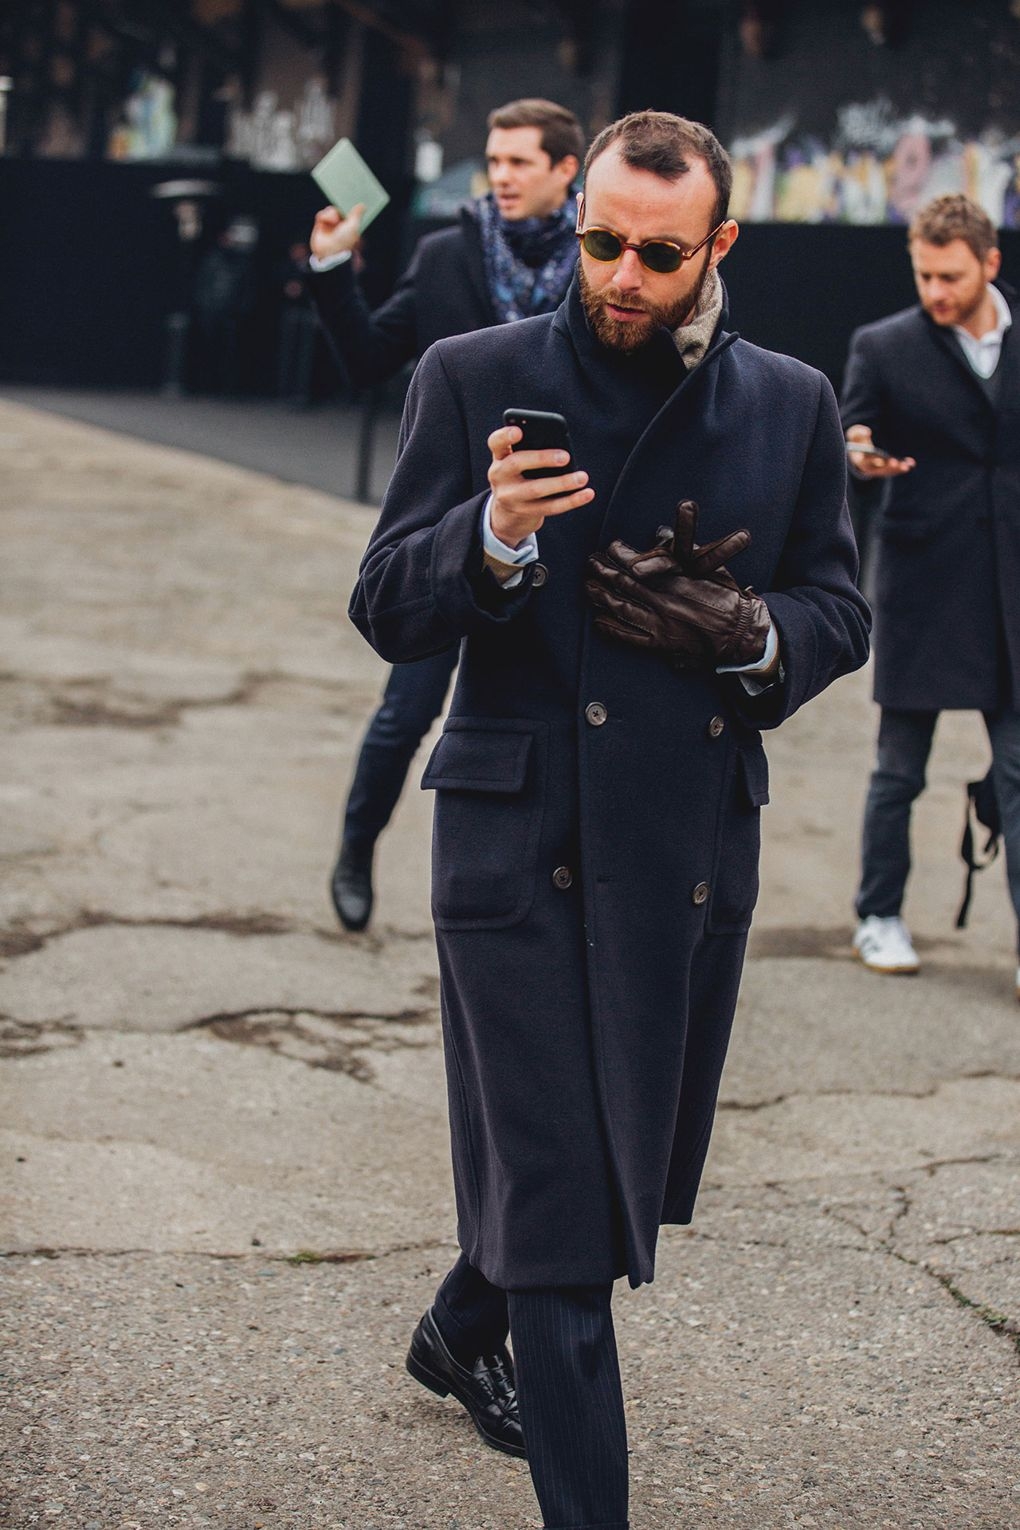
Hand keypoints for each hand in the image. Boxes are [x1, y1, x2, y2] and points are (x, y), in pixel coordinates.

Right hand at [310, 203, 365, 260]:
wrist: (328, 251)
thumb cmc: (343, 241)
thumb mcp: (352, 226)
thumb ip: (356, 214)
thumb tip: (363, 205)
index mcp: (351, 226)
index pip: (351, 212)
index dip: (350, 205)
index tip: (352, 196)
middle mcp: (341, 225)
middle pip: (340, 209)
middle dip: (339, 205)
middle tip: (341, 199)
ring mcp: (331, 225)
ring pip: (330, 210)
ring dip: (331, 214)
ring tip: (333, 220)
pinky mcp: (321, 224)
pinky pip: (322, 214)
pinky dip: (323, 216)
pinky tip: (323, 221)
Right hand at [487, 425, 593, 547]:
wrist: (508, 511)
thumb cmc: (520, 475)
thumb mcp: (518, 460)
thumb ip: (532, 450)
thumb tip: (562, 450)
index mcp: (500, 456)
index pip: (496, 442)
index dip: (505, 436)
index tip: (519, 431)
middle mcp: (499, 475)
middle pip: (516, 464)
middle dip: (541, 458)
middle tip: (565, 457)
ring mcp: (510, 496)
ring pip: (535, 489)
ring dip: (562, 483)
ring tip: (582, 477)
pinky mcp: (525, 512)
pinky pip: (550, 507)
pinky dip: (571, 501)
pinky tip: (587, 493)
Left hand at [585, 499, 771, 668]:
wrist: (738, 630)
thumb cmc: (725, 596)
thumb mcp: (709, 565)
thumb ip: (685, 548)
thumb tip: (661, 533)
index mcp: (674, 579)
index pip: (637, 563)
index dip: (619, 555)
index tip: (609, 549)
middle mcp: (662, 600)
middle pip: (624, 584)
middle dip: (604, 572)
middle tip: (590, 564)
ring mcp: (659, 623)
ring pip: (621, 608)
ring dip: (601, 597)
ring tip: (588, 588)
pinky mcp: (660, 643)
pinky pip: (629, 637)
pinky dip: (611, 629)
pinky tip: (598, 621)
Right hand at [846, 425, 914, 477]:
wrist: (861, 449)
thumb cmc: (857, 441)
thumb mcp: (854, 434)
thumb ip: (858, 432)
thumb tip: (868, 432)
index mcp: (860, 461)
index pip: (866, 462)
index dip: (872, 461)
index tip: (879, 459)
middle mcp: (870, 468)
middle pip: (879, 469)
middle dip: (887, 466)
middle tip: (895, 462)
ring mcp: (879, 470)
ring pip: (889, 471)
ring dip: (897, 469)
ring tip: (906, 466)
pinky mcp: (887, 469)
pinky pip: (895, 469)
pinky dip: (903, 466)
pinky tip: (911, 463)